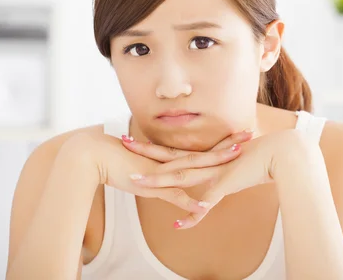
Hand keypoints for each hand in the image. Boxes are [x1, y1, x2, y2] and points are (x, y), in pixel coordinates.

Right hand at [63, 128, 253, 215]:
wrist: (94, 156)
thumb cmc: (115, 163)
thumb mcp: (143, 173)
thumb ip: (158, 177)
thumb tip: (166, 178)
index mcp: (168, 158)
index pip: (199, 150)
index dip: (219, 144)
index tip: (237, 136)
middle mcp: (169, 161)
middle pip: (204, 153)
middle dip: (227, 145)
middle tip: (249, 134)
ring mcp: (162, 172)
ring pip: (194, 167)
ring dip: (216, 163)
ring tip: (238, 156)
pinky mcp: (151, 184)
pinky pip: (174, 196)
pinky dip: (189, 203)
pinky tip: (205, 206)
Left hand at [123, 128, 303, 228]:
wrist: (279, 154)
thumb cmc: (256, 158)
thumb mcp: (231, 164)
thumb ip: (218, 169)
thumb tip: (209, 177)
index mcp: (203, 156)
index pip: (171, 150)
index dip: (150, 145)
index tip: (131, 139)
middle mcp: (204, 161)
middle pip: (168, 156)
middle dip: (144, 151)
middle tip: (122, 142)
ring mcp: (213, 173)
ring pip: (180, 176)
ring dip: (158, 179)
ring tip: (136, 181)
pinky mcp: (225, 186)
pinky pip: (206, 203)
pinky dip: (193, 215)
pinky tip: (179, 224)